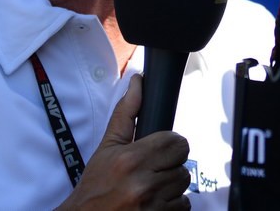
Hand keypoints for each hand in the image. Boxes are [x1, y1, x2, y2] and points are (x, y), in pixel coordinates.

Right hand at [56, 75, 191, 209]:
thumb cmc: (95, 185)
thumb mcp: (107, 147)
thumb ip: (126, 113)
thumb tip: (138, 81)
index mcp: (130, 159)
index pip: (176, 142)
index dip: (170, 145)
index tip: (158, 152)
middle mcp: (142, 183)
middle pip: (183, 165)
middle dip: (170, 167)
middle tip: (152, 172)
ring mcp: (150, 206)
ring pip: (183, 187)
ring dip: (171, 188)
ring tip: (150, 189)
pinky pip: (183, 206)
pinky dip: (171, 206)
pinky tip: (153, 204)